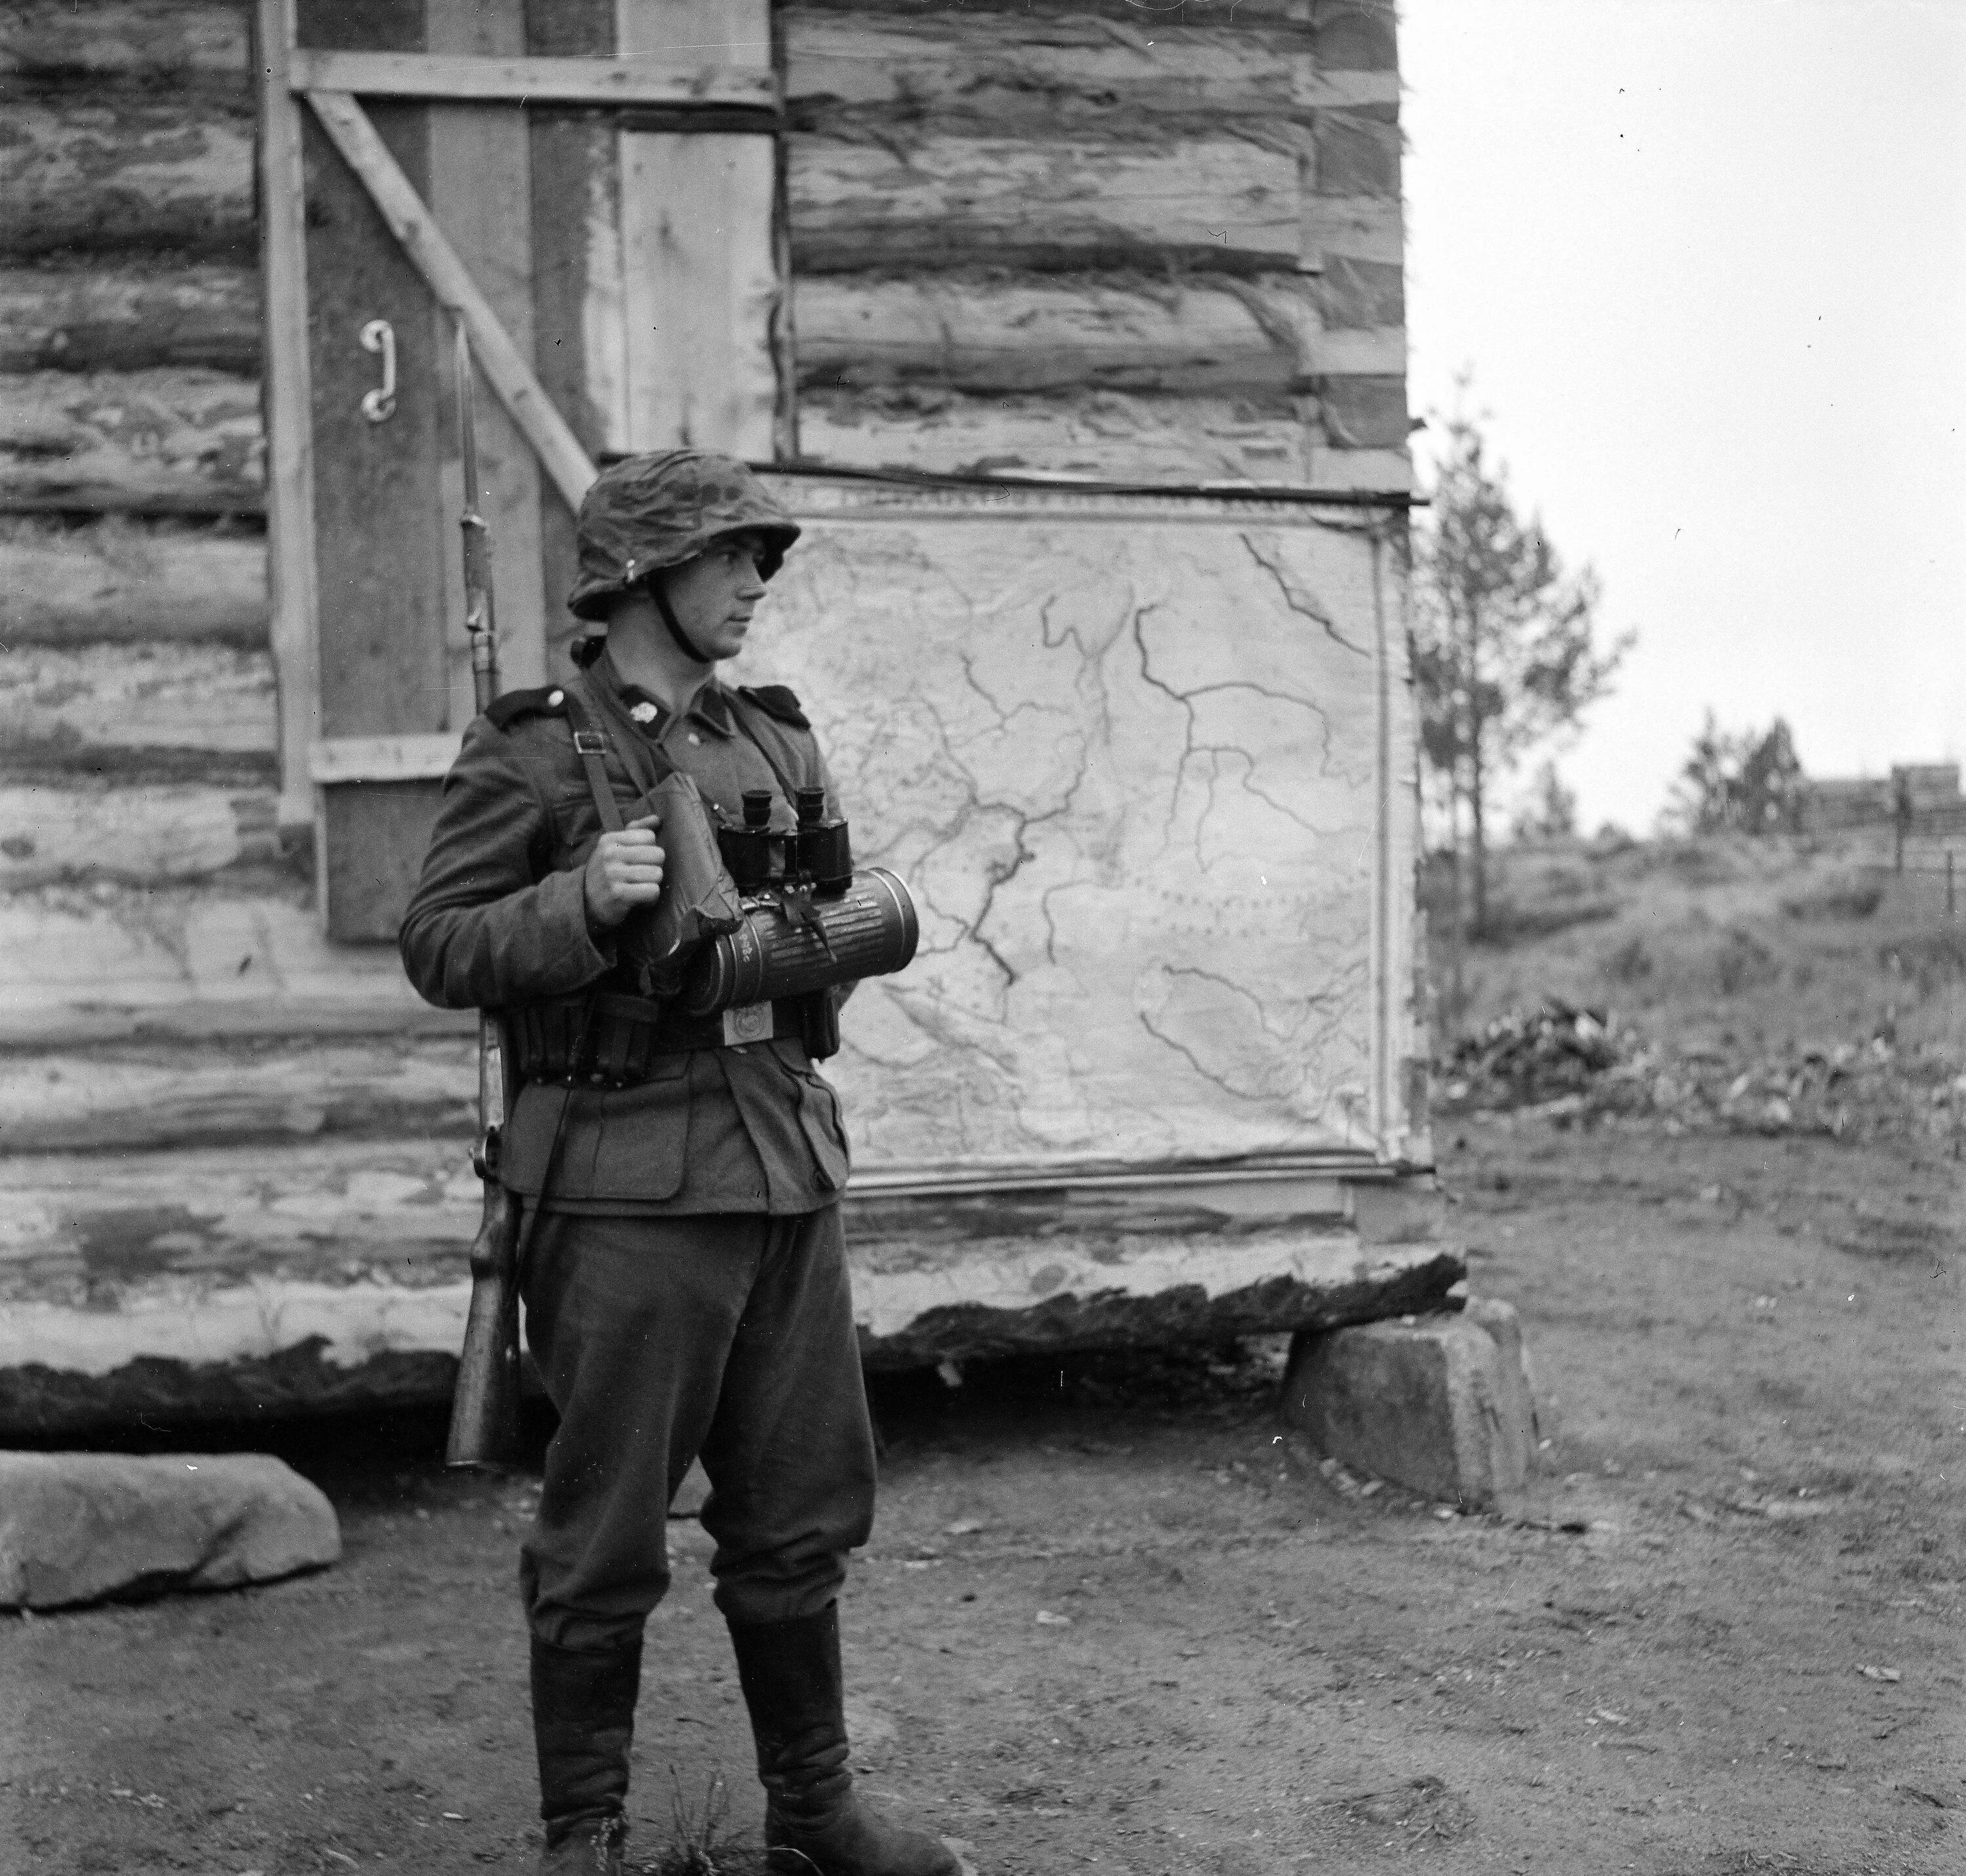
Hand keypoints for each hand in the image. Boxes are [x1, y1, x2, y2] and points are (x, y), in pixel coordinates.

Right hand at [583, 813, 664, 928]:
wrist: (584, 903)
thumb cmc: (606, 873)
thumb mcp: (613, 847)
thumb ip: (636, 830)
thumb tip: (657, 819)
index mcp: (610, 839)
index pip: (649, 836)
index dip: (649, 850)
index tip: (637, 861)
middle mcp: (610, 854)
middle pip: (658, 854)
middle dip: (654, 867)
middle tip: (641, 876)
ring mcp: (613, 874)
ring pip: (657, 874)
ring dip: (653, 884)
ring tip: (639, 888)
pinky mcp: (619, 894)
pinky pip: (653, 891)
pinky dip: (650, 899)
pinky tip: (640, 900)